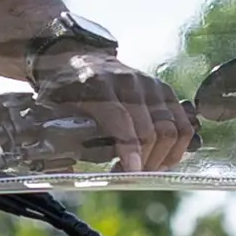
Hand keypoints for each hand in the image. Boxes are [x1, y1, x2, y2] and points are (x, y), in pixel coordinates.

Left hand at [32, 49, 197, 172]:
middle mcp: (128, 81)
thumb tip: (63, 175)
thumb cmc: (67, 90)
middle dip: (145, 161)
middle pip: (150, 129)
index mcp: (97, 84)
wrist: (83, 58)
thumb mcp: (53, 109)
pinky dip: (178, 147)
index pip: (120, 119)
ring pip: (171, 128)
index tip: (132, 172)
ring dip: (162, 157)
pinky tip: (163, 159)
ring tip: (146, 170)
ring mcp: (150, 85)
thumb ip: (58, 137)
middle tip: (130, 176)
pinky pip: (183, 124)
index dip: (129, 148)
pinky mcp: (164, 91)